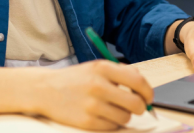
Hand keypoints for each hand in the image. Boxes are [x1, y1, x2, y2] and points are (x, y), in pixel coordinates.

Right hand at [34, 60, 151, 130]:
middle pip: (136, 104)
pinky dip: (111, 123)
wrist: (45, 90)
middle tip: (137, 107)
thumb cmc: (75, 79)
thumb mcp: (96, 67)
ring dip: (123, 115)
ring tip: (111, 108)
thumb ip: (121, 72)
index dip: (148, 92)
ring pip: (126, 117)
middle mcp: (98, 85)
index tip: (148, 98)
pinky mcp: (87, 121)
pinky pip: (112, 126)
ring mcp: (92, 105)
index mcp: (103, 68)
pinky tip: (100, 114)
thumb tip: (143, 86)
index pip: (138, 82)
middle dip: (141, 108)